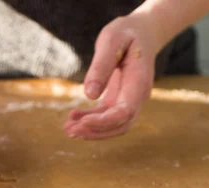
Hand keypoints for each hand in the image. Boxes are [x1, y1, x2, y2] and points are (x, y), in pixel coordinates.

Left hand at [64, 14, 156, 138]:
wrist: (140, 34)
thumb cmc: (126, 33)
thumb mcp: (111, 40)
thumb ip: (101, 66)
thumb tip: (90, 95)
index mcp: (139, 82)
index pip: (125, 112)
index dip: (105, 121)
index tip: (83, 122)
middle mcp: (137, 97)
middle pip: (120, 125)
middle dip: (96, 131)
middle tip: (70, 131)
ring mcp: (129, 101)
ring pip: (113, 126)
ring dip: (91, 130)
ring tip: (68, 129)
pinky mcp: (118, 100)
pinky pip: (106, 117)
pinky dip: (90, 120)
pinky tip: (73, 118)